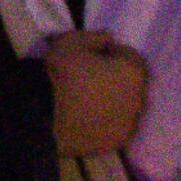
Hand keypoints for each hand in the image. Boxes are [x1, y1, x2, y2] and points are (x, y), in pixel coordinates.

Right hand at [46, 30, 147, 157]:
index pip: (130, 56)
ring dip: (113, 102)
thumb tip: (109, 38)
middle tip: (92, 79)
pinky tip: (88, 119)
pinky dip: (106, 122)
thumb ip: (95, 37)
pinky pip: (115, 127)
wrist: (42, 114)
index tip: (95, 57)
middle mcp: (138, 98)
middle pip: (131, 83)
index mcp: (132, 71)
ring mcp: (128, 123)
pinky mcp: (115, 143)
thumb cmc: (60, 73)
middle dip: (116, 79)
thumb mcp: (72, 41)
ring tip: (88, 101)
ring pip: (125, 107)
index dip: (112, 54)